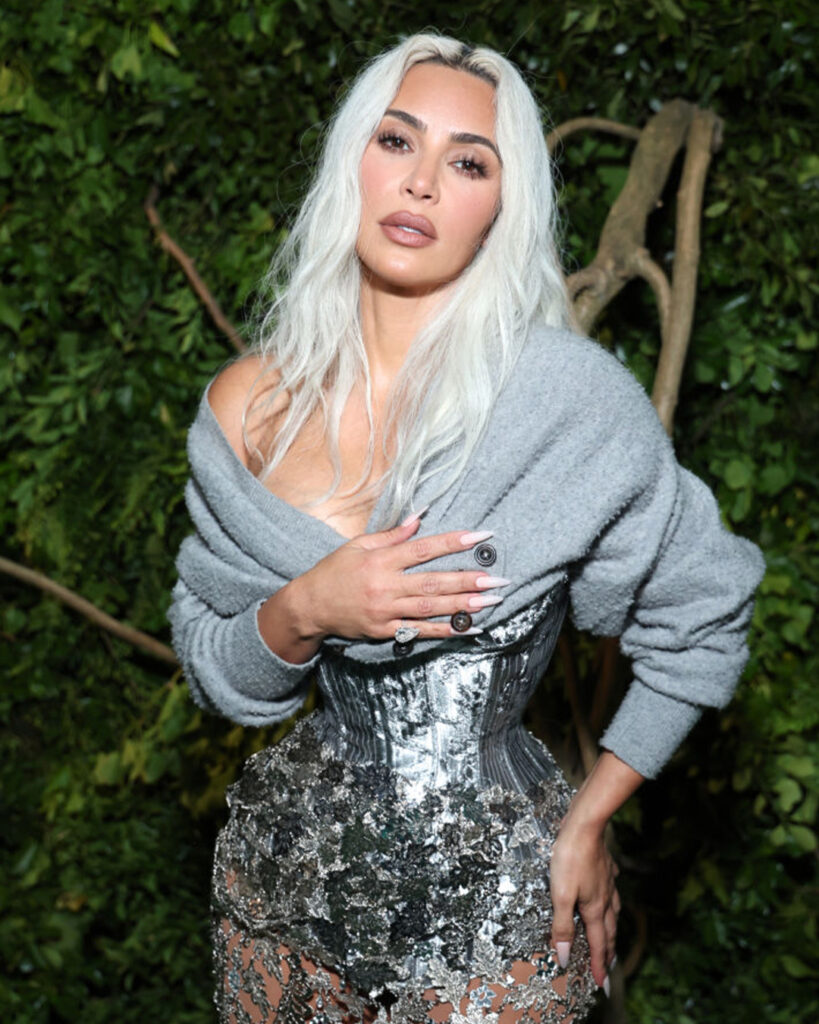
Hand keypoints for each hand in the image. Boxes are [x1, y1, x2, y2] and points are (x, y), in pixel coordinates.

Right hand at [289, 514, 506, 643]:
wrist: (310, 606)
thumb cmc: (333, 571)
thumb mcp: (358, 545)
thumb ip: (391, 535)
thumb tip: (419, 518)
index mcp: (380, 560)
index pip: (423, 549)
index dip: (453, 541)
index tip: (480, 535)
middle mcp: (385, 586)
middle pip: (433, 582)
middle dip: (468, 580)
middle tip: (498, 579)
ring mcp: (386, 611)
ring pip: (430, 608)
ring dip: (463, 605)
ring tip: (491, 601)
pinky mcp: (384, 630)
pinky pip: (419, 631)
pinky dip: (444, 630)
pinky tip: (467, 628)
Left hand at [549, 815, 619, 991]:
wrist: (585, 824)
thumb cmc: (570, 857)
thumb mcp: (560, 894)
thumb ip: (562, 925)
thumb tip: (563, 956)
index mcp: (594, 908)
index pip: (597, 945)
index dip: (598, 966)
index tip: (601, 985)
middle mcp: (605, 898)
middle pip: (608, 931)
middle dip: (607, 952)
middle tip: (607, 968)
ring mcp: (607, 881)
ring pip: (612, 911)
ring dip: (611, 929)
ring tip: (610, 937)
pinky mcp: (606, 866)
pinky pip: (611, 889)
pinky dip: (611, 899)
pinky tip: (609, 893)